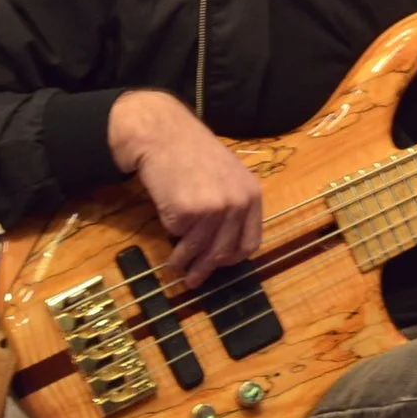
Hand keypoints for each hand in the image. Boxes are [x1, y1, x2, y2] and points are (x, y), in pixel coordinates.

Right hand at [110, 90, 262, 287]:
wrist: (165, 136)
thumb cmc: (193, 154)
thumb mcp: (227, 176)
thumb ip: (232, 205)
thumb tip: (223, 244)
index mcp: (252, 196)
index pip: (250, 241)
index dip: (233, 258)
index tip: (221, 265)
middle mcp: (238, 204)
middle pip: (225, 251)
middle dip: (207, 269)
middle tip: (194, 281)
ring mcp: (213, 209)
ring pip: (199, 249)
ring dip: (184, 263)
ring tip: (174, 268)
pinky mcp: (186, 211)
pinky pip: (176, 233)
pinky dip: (169, 234)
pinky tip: (166, 225)